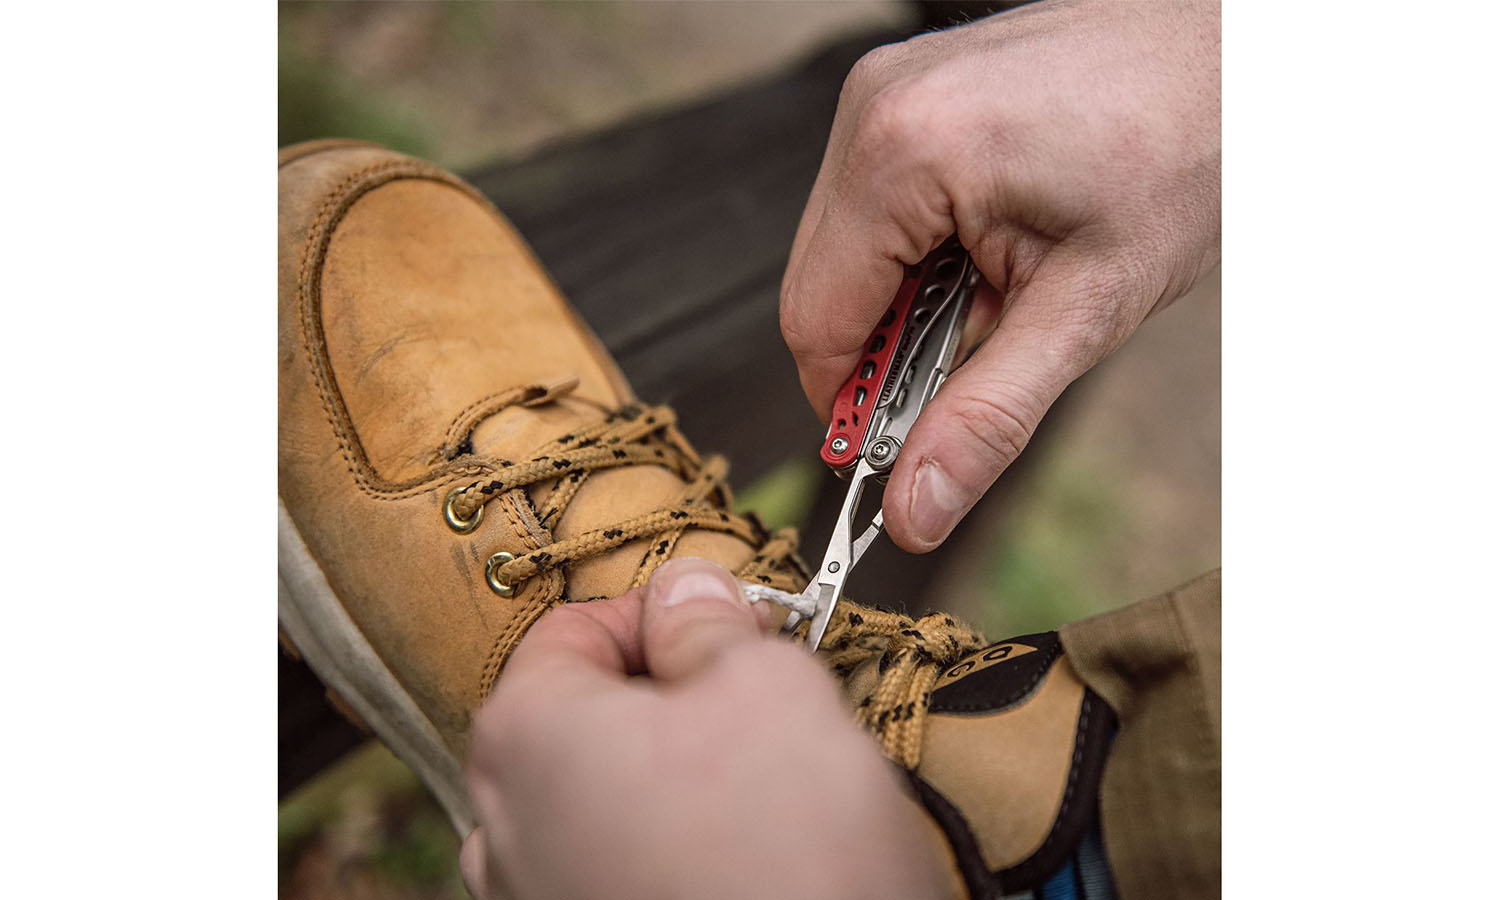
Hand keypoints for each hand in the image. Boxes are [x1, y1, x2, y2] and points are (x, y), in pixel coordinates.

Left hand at [461, 558, 953, 899]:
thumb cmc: (786, 851)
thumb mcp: (769, 686)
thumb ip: (712, 622)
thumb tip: (688, 589)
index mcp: (525, 734)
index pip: (575, 627)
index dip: (663, 612)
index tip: (731, 628)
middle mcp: (500, 824)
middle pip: (581, 715)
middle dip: (667, 697)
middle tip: (755, 704)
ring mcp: (532, 897)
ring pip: (597, 796)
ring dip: (666, 776)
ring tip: (753, 791)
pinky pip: (609, 864)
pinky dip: (661, 845)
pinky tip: (732, 857)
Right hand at [780, 0, 1220, 550]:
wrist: (1235, 51)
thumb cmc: (1185, 148)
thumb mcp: (1087, 308)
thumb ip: (987, 416)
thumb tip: (914, 508)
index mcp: (904, 154)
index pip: (815, 321)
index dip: (851, 404)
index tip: (895, 450)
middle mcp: (875, 108)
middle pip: (822, 284)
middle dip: (889, 347)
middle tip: (983, 357)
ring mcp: (888, 89)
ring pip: (847, 246)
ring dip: (909, 297)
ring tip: (1006, 284)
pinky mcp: (911, 88)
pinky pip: (877, 199)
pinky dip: (922, 247)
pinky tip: (995, 243)